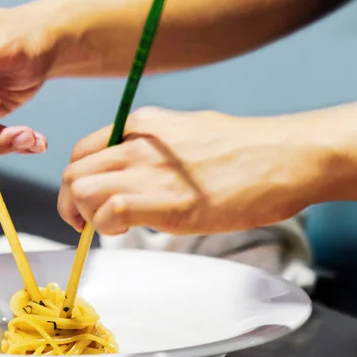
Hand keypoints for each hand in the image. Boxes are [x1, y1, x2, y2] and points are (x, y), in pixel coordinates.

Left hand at [58, 107, 324, 234]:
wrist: (285, 156)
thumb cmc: (244, 149)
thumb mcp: (186, 133)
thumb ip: (152, 149)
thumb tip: (134, 172)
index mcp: (141, 124)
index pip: (82, 151)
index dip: (77, 181)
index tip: (88, 202)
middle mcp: (137, 143)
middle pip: (73, 173)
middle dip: (71, 204)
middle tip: (90, 222)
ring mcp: (150, 171)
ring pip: (81, 191)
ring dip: (87, 217)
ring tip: (114, 228)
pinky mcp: (168, 202)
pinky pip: (110, 213)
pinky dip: (109, 228)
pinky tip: (129, 232)